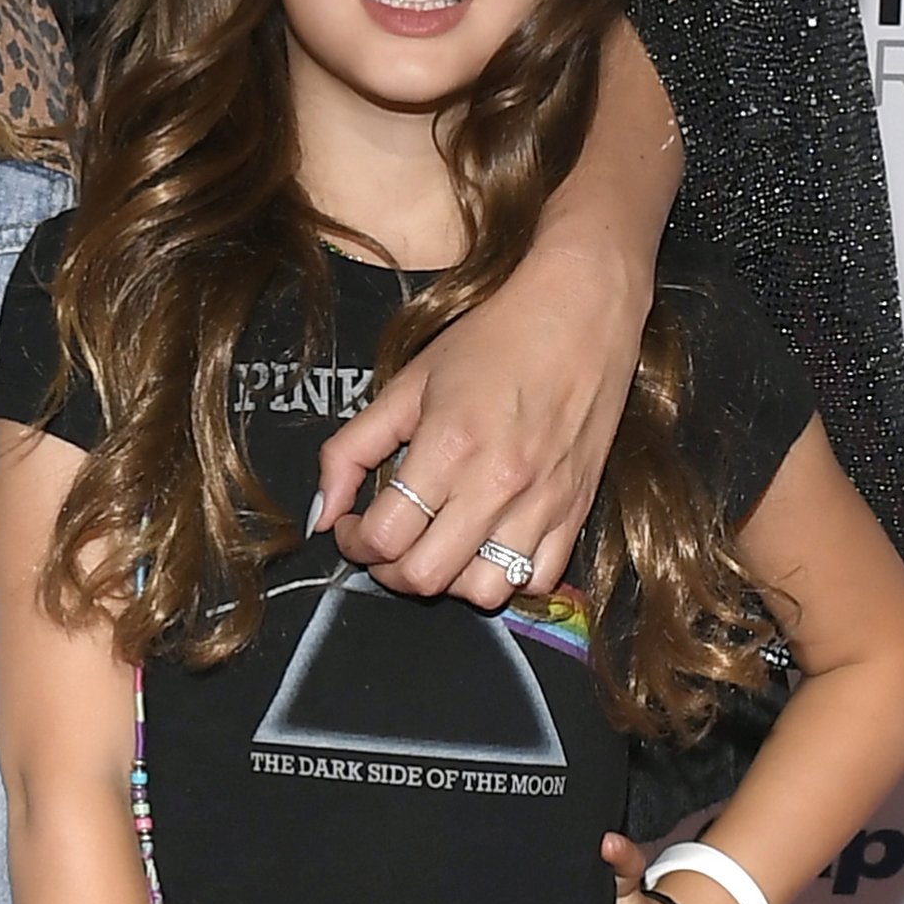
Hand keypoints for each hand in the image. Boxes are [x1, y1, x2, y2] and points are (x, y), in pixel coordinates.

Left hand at [316, 214, 654, 606]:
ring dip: (448, 579)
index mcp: (448, 447)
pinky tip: (487, 544)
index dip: (351, 541)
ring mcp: (543, 503)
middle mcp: (497, 485)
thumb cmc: (493, 339)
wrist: (581, 312)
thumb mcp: (407, 383)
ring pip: (483, 591)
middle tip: (383, 541)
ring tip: (436, 545)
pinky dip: (506, 576)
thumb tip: (321, 512)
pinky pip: (539, 580)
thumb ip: (352, 449)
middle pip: (425, 576)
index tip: (350, 524)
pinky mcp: (578, 510)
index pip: (383, 536)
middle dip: (388, 569)